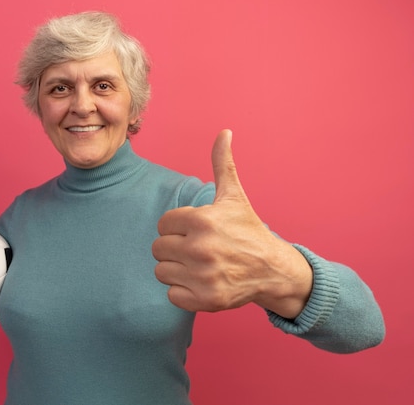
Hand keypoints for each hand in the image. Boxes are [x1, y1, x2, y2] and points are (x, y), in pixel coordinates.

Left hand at [152, 129, 312, 317]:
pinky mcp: (205, 300)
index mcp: (202, 220)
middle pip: (158, 248)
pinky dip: (182, 291)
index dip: (176, 228)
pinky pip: (171, 295)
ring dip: (176, 270)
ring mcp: (203, 276)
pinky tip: (201, 282)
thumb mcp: (234, 197)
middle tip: (197, 249)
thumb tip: (224, 132)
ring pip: (161, 271)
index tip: (196, 231)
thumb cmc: (248, 231)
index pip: (163, 225)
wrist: (273, 270)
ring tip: (198, 265)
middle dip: (174, 248)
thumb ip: (223, 164)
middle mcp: (201, 248)